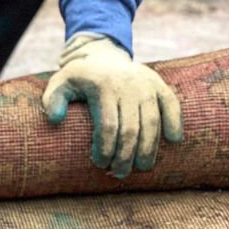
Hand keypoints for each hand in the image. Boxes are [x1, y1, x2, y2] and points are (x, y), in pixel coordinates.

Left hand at [42, 33, 182, 177]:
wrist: (102, 55)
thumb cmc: (79, 78)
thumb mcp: (59, 84)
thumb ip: (52, 100)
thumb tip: (54, 119)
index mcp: (104, 87)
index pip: (108, 126)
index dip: (106, 149)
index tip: (100, 164)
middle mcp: (128, 85)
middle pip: (131, 129)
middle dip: (126, 156)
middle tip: (120, 174)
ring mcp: (146, 84)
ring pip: (152, 122)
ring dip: (148, 148)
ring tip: (142, 168)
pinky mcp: (159, 84)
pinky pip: (171, 103)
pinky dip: (175, 122)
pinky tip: (173, 141)